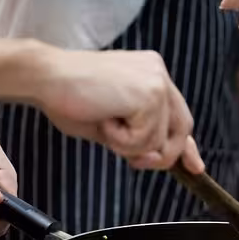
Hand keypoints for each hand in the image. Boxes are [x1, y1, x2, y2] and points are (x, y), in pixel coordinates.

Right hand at [34, 49, 204, 173]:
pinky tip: (103, 119)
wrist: (44, 77)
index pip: (179, 115)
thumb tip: (159, 157)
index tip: (194, 167)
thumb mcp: (114, 122)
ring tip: (104, 122)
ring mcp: (156, 82)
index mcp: (151, 73)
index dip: (187, 146)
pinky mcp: (149, 94)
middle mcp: (158, 73)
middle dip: (159, 155)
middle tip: (132, 160)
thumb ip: (139, 136)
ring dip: (128, 145)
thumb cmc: (69, 98)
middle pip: (181, 129)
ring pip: (159, 141)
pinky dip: (121, 141)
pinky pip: (145, 140)